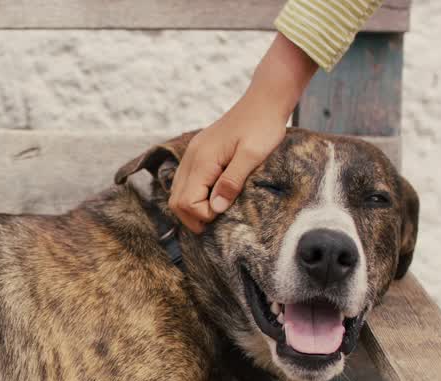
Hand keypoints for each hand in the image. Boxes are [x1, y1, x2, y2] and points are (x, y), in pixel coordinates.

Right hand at [169, 33, 317, 232]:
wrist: (264, 100)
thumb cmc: (263, 126)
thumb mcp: (253, 155)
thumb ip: (232, 182)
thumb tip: (214, 209)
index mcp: (203, 159)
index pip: (187, 201)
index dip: (203, 215)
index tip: (224, 213)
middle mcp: (191, 157)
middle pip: (176, 201)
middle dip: (193, 217)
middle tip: (216, 222)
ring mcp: (193, 154)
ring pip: (177, 192)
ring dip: (192, 208)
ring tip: (214, 213)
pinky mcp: (199, 153)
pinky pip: (185, 181)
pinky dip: (193, 195)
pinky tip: (211, 198)